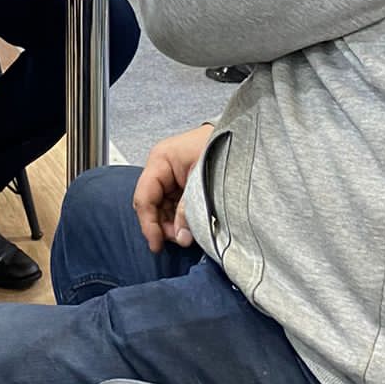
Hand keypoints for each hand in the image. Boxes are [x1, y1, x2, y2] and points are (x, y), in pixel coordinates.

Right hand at [132, 124, 211, 253]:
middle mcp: (160, 169)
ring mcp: (170, 177)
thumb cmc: (220, 149)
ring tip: (188, 235)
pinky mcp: (181, 184)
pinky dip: (180, 219)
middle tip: (181, 240)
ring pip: (161, 208)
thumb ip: (189, 209)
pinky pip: (173, 206)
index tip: (157, 246)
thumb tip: (181, 238)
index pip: (144, 197)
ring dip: (172, 225)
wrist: (240, 138)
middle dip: (162, 226)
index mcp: (160, 160)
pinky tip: (190, 227)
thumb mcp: (203, 180)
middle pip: (151, 205)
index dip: (148, 224)